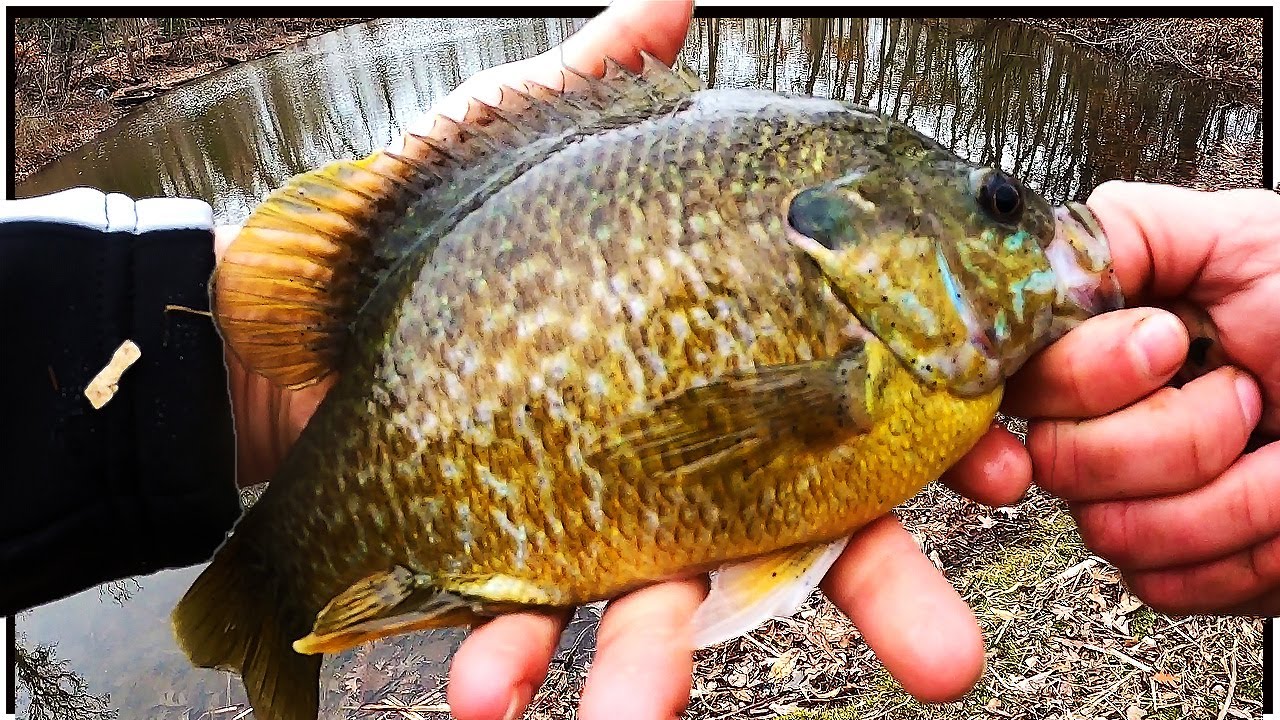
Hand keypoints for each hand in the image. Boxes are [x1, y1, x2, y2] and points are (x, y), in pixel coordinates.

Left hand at [219, 3, 1014, 717]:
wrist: (299, 320)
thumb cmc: (428, 228)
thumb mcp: (524, 139)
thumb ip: (606, 84)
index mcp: (720, 371)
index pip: (857, 416)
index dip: (942, 452)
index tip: (1011, 474)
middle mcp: (681, 461)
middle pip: (801, 541)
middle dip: (884, 601)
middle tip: (950, 659)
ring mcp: (600, 523)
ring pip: (664, 613)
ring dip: (659, 673)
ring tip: (643, 716)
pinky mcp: (511, 564)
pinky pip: (523, 625)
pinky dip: (508, 660)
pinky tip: (486, 695)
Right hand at [956, 180, 1279, 615]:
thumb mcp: (1244, 238)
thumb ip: (1128, 231)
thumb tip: (1039, 261)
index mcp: (1088, 352)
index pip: (1012, 380)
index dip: (1077, 380)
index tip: (1159, 353)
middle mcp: (1087, 428)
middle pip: (1059, 463)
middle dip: (1181, 431)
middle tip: (1248, 390)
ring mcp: (1124, 504)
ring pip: (1114, 531)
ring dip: (1229, 492)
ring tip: (1278, 448)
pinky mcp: (1171, 571)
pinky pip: (1168, 585)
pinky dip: (1249, 549)